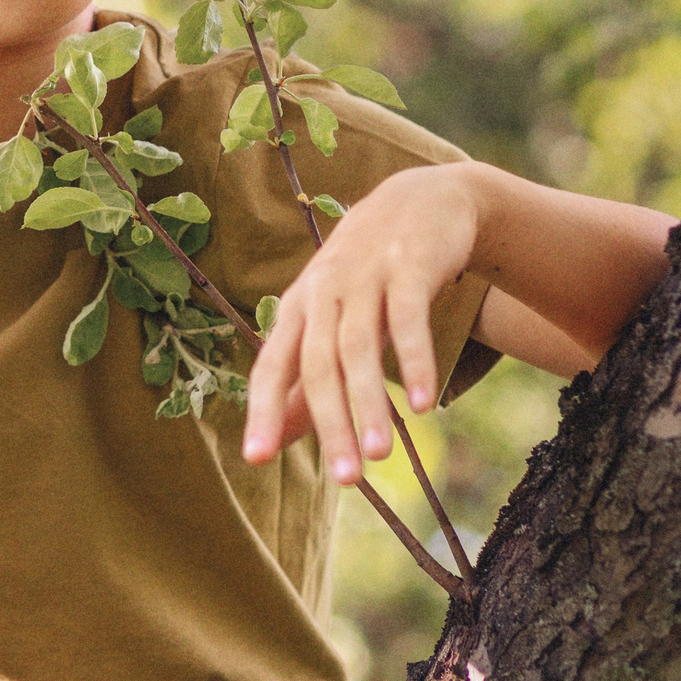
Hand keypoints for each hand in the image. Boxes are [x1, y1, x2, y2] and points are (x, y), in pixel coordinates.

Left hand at [242, 161, 480, 478]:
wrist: (424, 200)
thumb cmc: (369, 274)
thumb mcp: (332, 319)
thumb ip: (307, 378)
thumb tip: (277, 438)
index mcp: (298, 308)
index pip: (272, 366)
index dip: (264, 410)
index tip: (256, 458)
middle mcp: (323, 291)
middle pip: (318, 364)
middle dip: (329, 423)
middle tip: (347, 480)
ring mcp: (364, 275)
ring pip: (359, 346)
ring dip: (369, 403)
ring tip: (380, 455)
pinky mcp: (408, 266)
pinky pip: (410, 319)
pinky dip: (415, 361)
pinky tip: (424, 405)